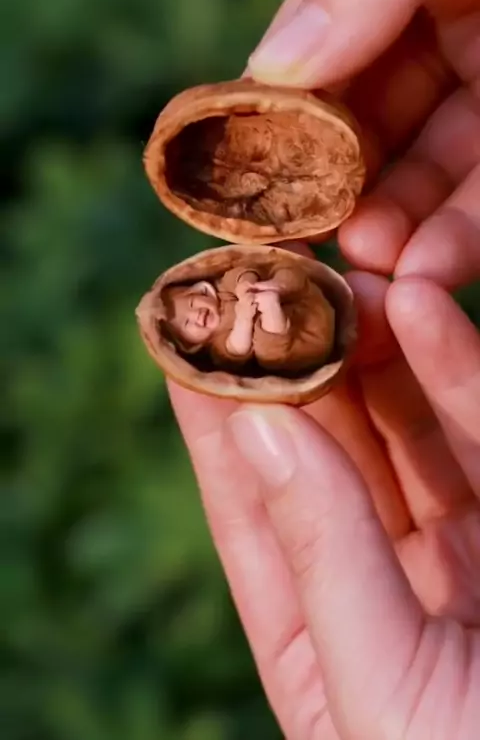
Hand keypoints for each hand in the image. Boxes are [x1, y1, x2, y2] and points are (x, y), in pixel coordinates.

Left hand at [169, 273, 479, 738]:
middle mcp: (382, 578)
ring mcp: (460, 547)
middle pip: (327, 446)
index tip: (186, 330)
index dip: (214, 414)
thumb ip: (324, 553)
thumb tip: (258, 426)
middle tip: (272, 280)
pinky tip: (418, 307)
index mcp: (316, 633)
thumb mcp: (382, 690)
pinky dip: (456, 368)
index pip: (249, 505)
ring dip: (374, 347)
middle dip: (298, 362)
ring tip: (345, 277)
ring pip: (405, 424)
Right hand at [247, 0, 479, 291]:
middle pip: (366, 125)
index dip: (279, 114)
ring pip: (427, 174)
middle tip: (307, 239)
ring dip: (393, 225)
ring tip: (368, 262)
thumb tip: (274, 66)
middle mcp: (442, 28)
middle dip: (335, 186)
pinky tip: (426, 268)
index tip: (246, 177)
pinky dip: (457, 239)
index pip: (317, 49)